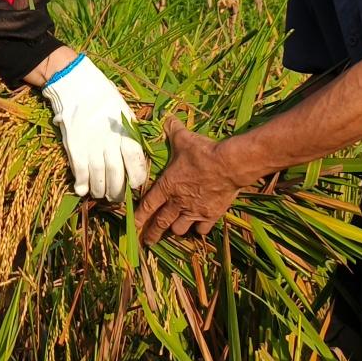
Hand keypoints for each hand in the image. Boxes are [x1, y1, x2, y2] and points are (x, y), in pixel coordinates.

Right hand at [40, 54, 148, 201]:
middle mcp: (109, 140)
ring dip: (100, 190)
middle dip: (117, 191)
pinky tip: (82, 190)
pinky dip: (81, 183)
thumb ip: (129, 134)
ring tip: (101, 194)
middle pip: (116, 174)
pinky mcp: (74, 145)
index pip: (135, 160)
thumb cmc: (104, 98)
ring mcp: (91, 144)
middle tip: (117, 197)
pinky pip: (79, 171)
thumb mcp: (125, 112)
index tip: (135, 185)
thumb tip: (133, 156)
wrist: (77, 85)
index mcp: (125, 131)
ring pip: (98, 176)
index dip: (136, 177)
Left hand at [134, 117, 257, 245]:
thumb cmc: (203, 153)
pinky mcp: (211, 215)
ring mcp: (195, 211)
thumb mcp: (184, 139)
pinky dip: (198, 229)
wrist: (229, 165)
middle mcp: (178, 202)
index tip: (132, 227)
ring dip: (175, 229)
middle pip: (161, 223)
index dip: (138, 218)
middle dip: (153, 233)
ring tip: (173, 230)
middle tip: (148, 242)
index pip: (147, 206)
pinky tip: (199, 226)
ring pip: (180, 228)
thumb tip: (167, 119)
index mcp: (167, 186)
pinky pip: (202, 229)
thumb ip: (173, 130)